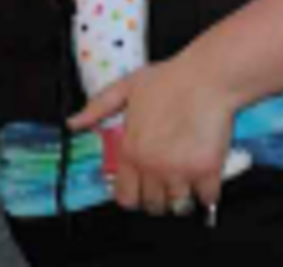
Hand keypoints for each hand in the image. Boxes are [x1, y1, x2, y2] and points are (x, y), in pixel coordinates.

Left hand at [69, 56, 235, 216]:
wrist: (207, 76)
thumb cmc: (171, 79)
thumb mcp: (126, 87)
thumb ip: (98, 108)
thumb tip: (75, 122)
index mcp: (132, 149)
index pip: (124, 196)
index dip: (132, 194)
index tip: (140, 189)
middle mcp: (153, 165)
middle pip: (153, 205)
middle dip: (159, 196)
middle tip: (165, 178)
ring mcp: (180, 171)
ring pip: (179, 206)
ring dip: (183, 195)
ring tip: (185, 176)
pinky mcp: (206, 171)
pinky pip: (207, 198)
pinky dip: (208, 190)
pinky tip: (205, 173)